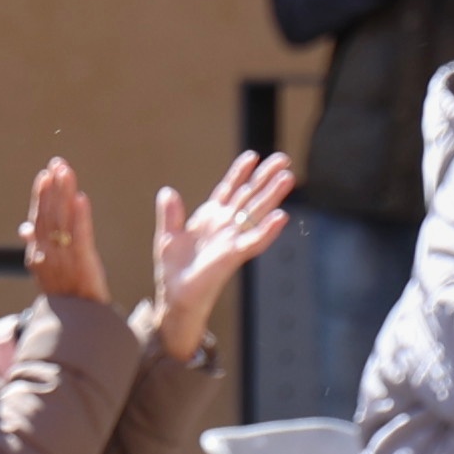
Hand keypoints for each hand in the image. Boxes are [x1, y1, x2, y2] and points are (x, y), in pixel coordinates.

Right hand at [20, 158, 105, 303]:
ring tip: (67, 172)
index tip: (44, 175)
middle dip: (53, 188)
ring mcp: (64, 259)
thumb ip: (35, 246)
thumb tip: (25, 228)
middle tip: (57, 164)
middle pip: (48, 215)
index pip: (37, 219)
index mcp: (37, 255)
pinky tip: (81, 199)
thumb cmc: (64, 296)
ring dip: (64, 194)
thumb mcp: (45, 270)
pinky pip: (80, 236)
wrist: (78, 322)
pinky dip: (80, 217)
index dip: (40, 196)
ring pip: (62, 221)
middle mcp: (47, 254)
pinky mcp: (83, 263)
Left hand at [150, 151, 295, 360]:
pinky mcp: (233, 256)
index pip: (229, 190)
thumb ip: (169, 215)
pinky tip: (281, 216)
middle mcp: (226, 226)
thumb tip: (167, 191)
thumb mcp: (167, 237)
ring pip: (256, 213)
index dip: (239, 173)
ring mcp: (232, 240)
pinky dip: (267, 230)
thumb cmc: (174, 271)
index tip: (252, 156)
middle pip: (249, 196)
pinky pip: (254, 240)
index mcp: (211, 219)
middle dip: (265, 177)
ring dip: (272, 196)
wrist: (175, 297)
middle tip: (284, 159)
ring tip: (287, 177)